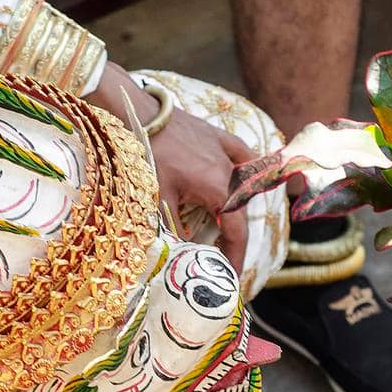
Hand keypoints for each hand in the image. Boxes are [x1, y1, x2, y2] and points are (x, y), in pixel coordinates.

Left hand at [87, 61, 251, 273]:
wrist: (144, 115)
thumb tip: (182, 253)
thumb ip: (174, 228)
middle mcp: (231, 173)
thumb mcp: (159, 199)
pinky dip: (247, 171)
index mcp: (219, 191)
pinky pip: (243, 157)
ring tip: (226, 229)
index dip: (235, 257)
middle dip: (234, 239)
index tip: (232, 276)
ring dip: (238, 211)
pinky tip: (245, 181)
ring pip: (245, 189)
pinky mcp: (221, 138)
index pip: (236, 233)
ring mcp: (228, 154)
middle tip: (223, 258)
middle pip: (241, 214)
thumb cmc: (150, 156)